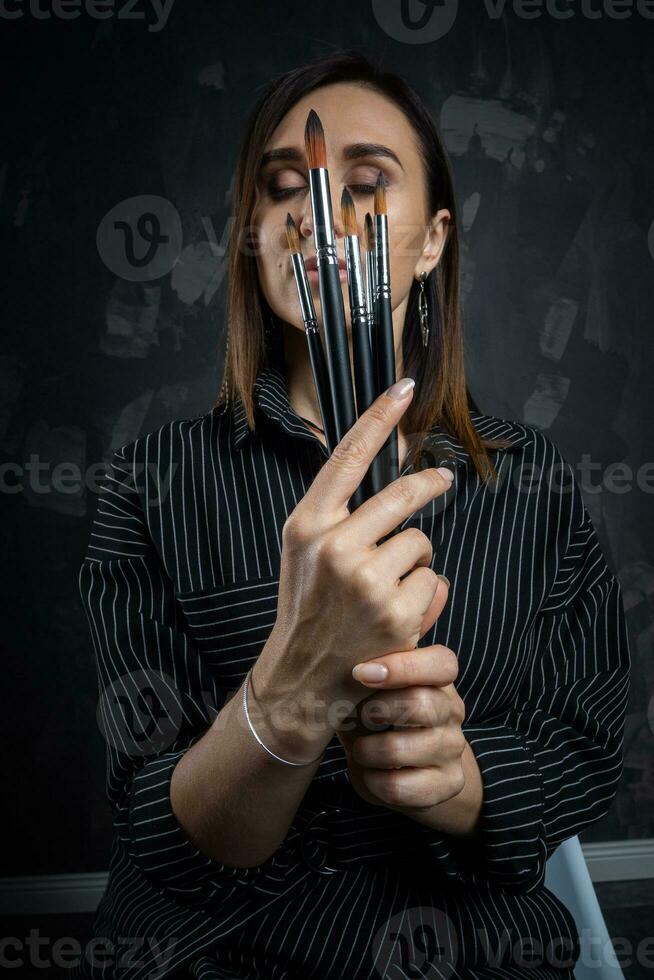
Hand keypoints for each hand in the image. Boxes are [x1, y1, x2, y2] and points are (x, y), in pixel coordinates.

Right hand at [252, 377, 454, 755]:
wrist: (301, 681)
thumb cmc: (307, 610)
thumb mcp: (303, 553)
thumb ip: (337, 514)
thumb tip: (392, 477)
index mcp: (306, 525)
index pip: (348, 457)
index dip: (379, 417)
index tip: (404, 387)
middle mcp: (334, 546)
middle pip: (403, 496)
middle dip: (428, 487)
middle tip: (445, 479)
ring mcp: (366, 579)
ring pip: (421, 542)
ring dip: (416, 561)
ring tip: (387, 590)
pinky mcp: (397, 610)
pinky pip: (432, 579)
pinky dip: (424, 595)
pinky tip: (397, 615)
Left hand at [335, 642, 466, 812]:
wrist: (409, 769)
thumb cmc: (379, 719)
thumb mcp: (372, 692)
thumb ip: (364, 674)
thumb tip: (338, 657)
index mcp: (438, 679)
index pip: (441, 663)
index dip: (402, 666)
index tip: (360, 673)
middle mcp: (451, 711)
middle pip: (421, 703)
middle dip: (376, 710)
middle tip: (358, 716)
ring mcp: (453, 749)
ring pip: (399, 750)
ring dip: (366, 751)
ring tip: (360, 749)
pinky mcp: (448, 784)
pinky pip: (398, 786)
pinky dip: (372, 781)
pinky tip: (371, 773)